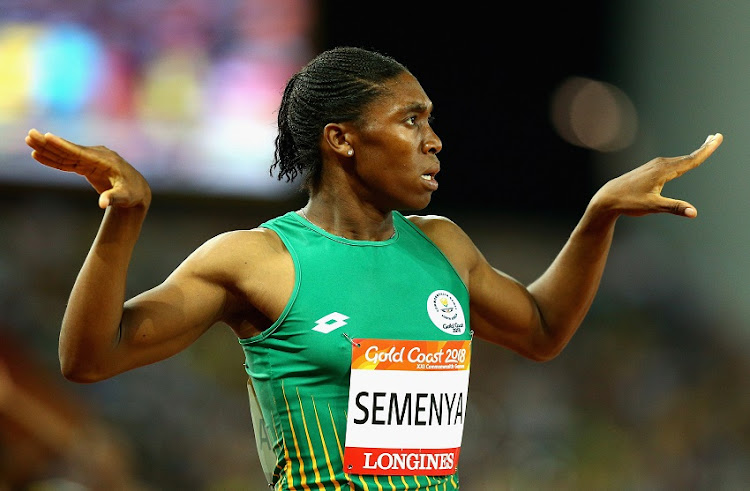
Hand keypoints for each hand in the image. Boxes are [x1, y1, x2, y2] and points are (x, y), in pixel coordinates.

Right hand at [25, 129, 151, 209]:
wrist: (137, 190)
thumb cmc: (132, 194)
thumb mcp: (125, 197)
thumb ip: (113, 198)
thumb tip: (102, 204)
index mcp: (105, 161)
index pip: (80, 153)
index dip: (63, 146)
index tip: (48, 137)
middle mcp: (97, 156)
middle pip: (69, 150)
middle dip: (49, 144)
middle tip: (30, 135)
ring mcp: (91, 159)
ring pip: (66, 154)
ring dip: (47, 149)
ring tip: (29, 140)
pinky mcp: (87, 165)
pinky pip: (68, 161)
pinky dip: (54, 159)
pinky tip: (39, 155)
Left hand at [591, 133, 722, 218]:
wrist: (607, 198)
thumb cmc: (628, 202)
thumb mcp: (653, 207)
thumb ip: (675, 208)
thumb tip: (694, 212)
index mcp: (663, 171)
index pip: (691, 160)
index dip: (706, 150)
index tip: (717, 138)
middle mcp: (660, 165)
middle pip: (687, 157)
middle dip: (703, 148)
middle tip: (717, 137)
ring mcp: (654, 166)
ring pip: (679, 159)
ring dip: (693, 153)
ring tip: (706, 144)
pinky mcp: (649, 170)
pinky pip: (671, 163)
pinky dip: (682, 160)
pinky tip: (684, 161)